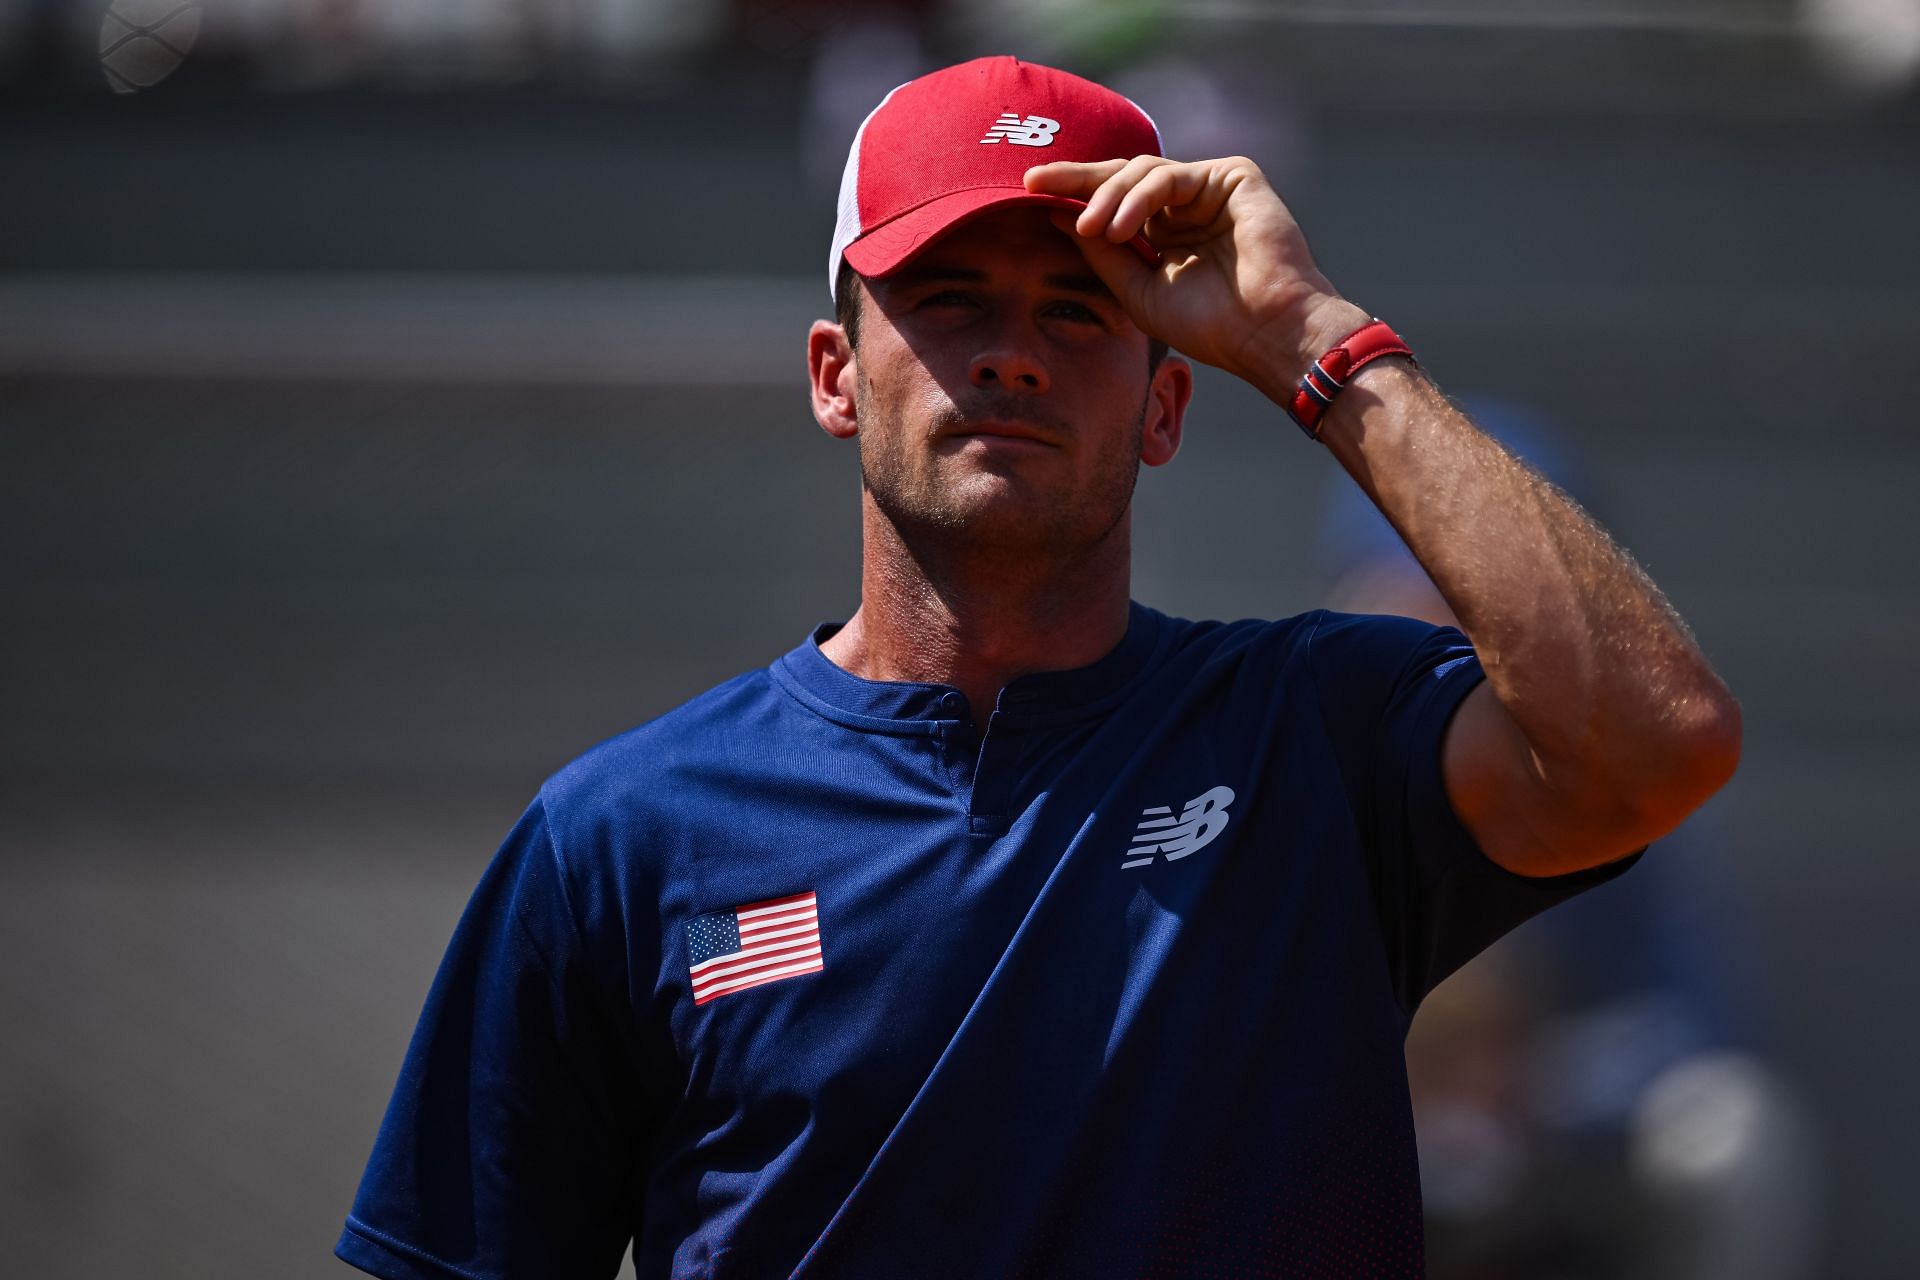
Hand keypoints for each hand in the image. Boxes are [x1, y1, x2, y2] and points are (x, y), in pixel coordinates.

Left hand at [1023, 155, 1370, 399]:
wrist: (1264, 333)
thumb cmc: (1208, 325)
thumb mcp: (1136, 291)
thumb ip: (1100, 253)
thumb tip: (1054, 217)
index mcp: (1166, 232)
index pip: (1112, 201)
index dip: (1072, 192)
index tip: (1028, 188)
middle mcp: (1186, 205)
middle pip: (1122, 175)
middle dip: (1078, 177)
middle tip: (1037, 182)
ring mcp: (1211, 188)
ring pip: (1142, 172)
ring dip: (1109, 198)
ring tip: (1095, 230)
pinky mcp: (1234, 177)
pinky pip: (1171, 175)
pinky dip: (1140, 197)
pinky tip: (1121, 227)